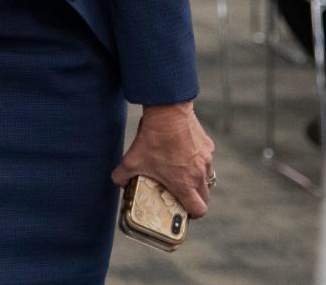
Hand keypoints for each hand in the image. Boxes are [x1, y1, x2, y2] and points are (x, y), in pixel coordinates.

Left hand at [111, 102, 214, 217]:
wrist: (167, 112)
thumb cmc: (152, 138)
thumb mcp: (131, 160)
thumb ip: (122, 176)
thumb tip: (118, 182)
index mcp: (185, 184)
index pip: (199, 210)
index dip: (193, 213)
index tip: (184, 211)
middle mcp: (199, 174)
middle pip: (205, 197)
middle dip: (195, 199)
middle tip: (182, 194)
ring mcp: (206, 159)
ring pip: (207, 177)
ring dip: (197, 179)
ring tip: (181, 172)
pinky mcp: (208, 145)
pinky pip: (206, 158)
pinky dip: (198, 159)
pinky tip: (183, 151)